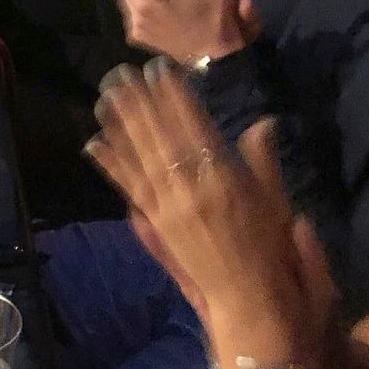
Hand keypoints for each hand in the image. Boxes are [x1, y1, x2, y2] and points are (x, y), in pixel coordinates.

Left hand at [86, 63, 336, 368]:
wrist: (250, 298)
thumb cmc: (269, 247)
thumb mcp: (275, 200)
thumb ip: (263, 159)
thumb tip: (262, 122)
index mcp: (223, 176)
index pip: (192, 125)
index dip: (174, 95)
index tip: (158, 69)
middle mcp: (190, 187)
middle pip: (158, 134)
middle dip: (138, 101)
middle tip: (119, 73)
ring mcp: (167, 205)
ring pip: (138, 154)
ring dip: (119, 123)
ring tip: (104, 95)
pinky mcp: (154, 222)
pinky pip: (127, 186)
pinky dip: (110, 163)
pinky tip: (93, 142)